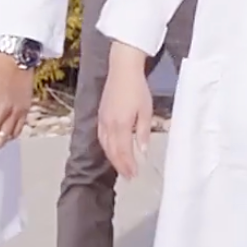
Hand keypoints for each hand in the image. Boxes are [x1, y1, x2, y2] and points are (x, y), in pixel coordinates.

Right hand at [97, 52, 153, 178]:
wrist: (122, 70)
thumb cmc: (138, 89)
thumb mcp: (146, 110)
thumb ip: (143, 132)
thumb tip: (143, 151)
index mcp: (121, 124)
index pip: (124, 151)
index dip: (128, 165)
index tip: (134, 175)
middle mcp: (109, 125)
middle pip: (112, 151)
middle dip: (120, 166)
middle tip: (129, 177)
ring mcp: (102, 120)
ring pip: (105, 145)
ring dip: (113, 159)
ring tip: (122, 168)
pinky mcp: (100, 115)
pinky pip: (101, 137)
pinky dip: (106, 148)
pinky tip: (111, 151)